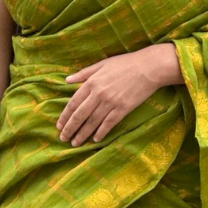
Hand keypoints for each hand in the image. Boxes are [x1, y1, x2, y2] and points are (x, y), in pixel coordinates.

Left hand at [57, 43, 180, 145]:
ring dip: (83, 134)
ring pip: (92, 122)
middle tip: (63, 138)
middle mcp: (98, 94)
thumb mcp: (102, 64)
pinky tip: (95, 140)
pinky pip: (108, 124)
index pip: (73, 103)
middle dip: (70, 129)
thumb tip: (67, 80)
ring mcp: (111, 102)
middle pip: (80, 115)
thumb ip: (84, 73)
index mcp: (92, 82)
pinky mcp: (123, 109)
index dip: (65, 116)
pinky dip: (101, 133)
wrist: (149, 67)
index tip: (59, 126)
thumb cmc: (126, 63)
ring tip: (75, 143)